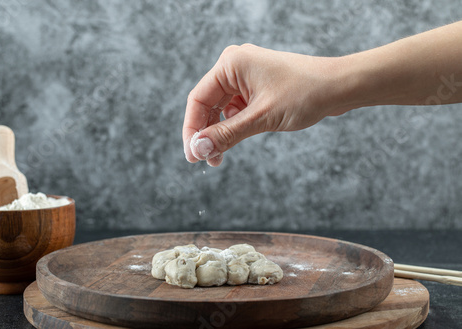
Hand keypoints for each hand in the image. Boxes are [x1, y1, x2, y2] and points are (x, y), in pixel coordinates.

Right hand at [182, 44, 348, 166]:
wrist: (340, 87)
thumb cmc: (305, 94)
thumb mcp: (261, 118)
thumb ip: (227, 135)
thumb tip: (198, 150)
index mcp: (231, 64)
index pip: (198, 100)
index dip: (192, 130)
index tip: (192, 156)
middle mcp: (235, 66)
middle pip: (207, 104)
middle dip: (206, 133)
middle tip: (207, 160)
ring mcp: (247, 76)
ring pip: (221, 108)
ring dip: (220, 132)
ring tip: (220, 157)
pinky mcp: (257, 86)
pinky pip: (236, 108)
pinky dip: (233, 126)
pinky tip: (235, 141)